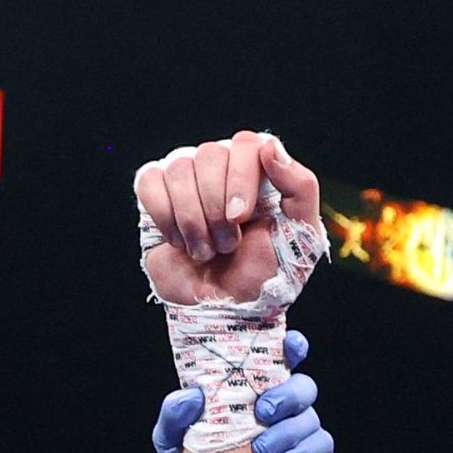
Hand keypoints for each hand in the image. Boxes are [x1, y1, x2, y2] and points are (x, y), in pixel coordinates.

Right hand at [134, 131, 323, 308]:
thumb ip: (301, 187)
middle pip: (210, 154)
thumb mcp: (302, 236)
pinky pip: (151, 182)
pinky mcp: (157, 194)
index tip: (239, 218)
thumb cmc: (267, 274)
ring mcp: (188, 178)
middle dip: (217, 209)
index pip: (246, 143)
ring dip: (193, 220)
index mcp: (258, 170)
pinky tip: (180, 242)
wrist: (227, 309)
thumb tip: (270, 146)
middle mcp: (222, 166)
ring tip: (207, 251)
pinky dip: (165, 217)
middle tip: (228, 245)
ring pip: (179, 169)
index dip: (239, 179)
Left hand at [155, 330, 331, 452]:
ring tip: (260, 450)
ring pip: (310, 417)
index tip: (290, 346)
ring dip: (289, 430)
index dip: (292, 347)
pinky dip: (304, 452)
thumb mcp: (172, 441)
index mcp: (251, 391)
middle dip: (288, 394)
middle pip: (303, 386)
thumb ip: (174, 416)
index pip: (278, 359)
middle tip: (262, 412)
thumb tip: (191, 395)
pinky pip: (321, 446)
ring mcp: (297, 433)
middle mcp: (280, 408)